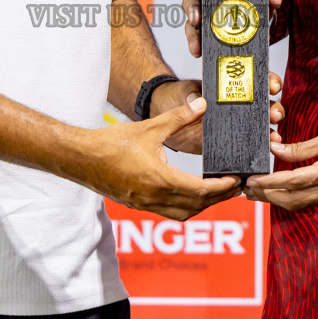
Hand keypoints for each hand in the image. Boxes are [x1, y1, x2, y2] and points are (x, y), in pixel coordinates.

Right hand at [73, 98, 241, 220]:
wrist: (80, 159)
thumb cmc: (111, 143)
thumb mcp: (149, 128)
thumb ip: (178, 117)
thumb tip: (202, 105)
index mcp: (160, 180)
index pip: (201, 190)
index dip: (222, 188)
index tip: (237, 181)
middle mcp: (155, 197)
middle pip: (197, 205)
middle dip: (220, 198)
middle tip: (237, 188)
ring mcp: (146, 204)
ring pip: (184, 213)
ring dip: (204, 205)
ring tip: (219, 193)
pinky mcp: (139, 205)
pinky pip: (170, 213)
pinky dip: (187, 207)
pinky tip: (192, 196)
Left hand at [151, 74, 285, 153]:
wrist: (162, 115)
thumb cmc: (174, 96)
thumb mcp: (182, 91)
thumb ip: (190, 95)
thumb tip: (197, 100)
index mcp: (228, 86)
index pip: (255, 81)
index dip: (268, 82)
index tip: (272, 87)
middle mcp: (235, 104)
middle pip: (263, 105)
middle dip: (273, 108)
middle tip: (274, 114)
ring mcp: (233, 123)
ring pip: (259, 126)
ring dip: (270, 130)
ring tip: (273, 137)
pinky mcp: (227, 141)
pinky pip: (246, 145)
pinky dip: (257, 148)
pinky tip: (264, 151)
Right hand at [182, 0, 286, 58]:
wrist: (257, 26)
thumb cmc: (255, 6)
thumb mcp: (265, 0)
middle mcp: (208, 1)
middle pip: (192, 1)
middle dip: (192, 9)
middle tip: (196, 19)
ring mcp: (204, 19)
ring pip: (191, 24)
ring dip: (193, 35)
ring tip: (196, 47)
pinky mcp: (205, 36)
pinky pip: (197, 40)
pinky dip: (196, 46)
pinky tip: (198, 53)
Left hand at [242, 123, 317, 211]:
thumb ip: (302, 147)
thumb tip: (276, 150)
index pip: (294, 181)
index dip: (271, 182)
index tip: (253, 179)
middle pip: (293, 200)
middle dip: (268, 196)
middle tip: (247, 188)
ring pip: (299, 204)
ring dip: (275, 200)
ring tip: (255, 193)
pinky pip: (307, 201)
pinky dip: (288, 199)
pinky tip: (275, 192)